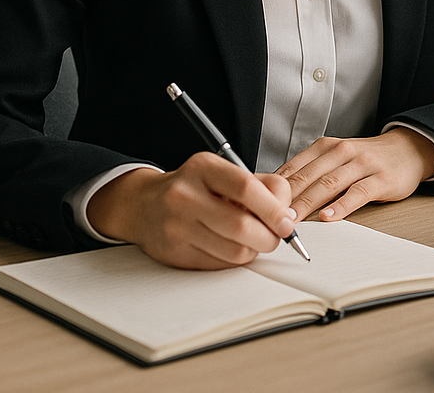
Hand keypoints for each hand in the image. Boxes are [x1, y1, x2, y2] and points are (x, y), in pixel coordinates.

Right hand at [86, 154, 296, 269]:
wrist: (144, 205)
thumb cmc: (194, 188)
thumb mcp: (224, 173)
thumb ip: (262, 186)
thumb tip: (288, 215)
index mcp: (203, 168)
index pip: (245, 188)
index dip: (272, 209)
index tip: (286, 222)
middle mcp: (186, 195)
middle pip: (241, 225)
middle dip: (269, 237)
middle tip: (275, 237)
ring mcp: (177, 226)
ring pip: (233, 250)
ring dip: (254, 251)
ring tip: (253, 241)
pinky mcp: (174, 253)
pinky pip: (219, 265)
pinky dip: (235, 260)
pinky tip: (231, 247)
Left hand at [277, 128, 433, 221]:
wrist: (406, 150)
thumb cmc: (366, 159)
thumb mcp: (336, 159)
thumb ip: (311, 173)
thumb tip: (276, 196)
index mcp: (325, 147)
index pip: (294, 167)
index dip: (275, 188)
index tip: (258, 205)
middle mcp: (341, 151)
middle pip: (308, 176)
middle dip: (286, 199)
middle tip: (267, 218)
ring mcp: (361, 164)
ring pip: (329, 184)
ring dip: (308, 204)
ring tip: (292, 220)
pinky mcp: (380, 178)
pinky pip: (358, 193)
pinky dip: (342, 206)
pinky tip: (329, 217)